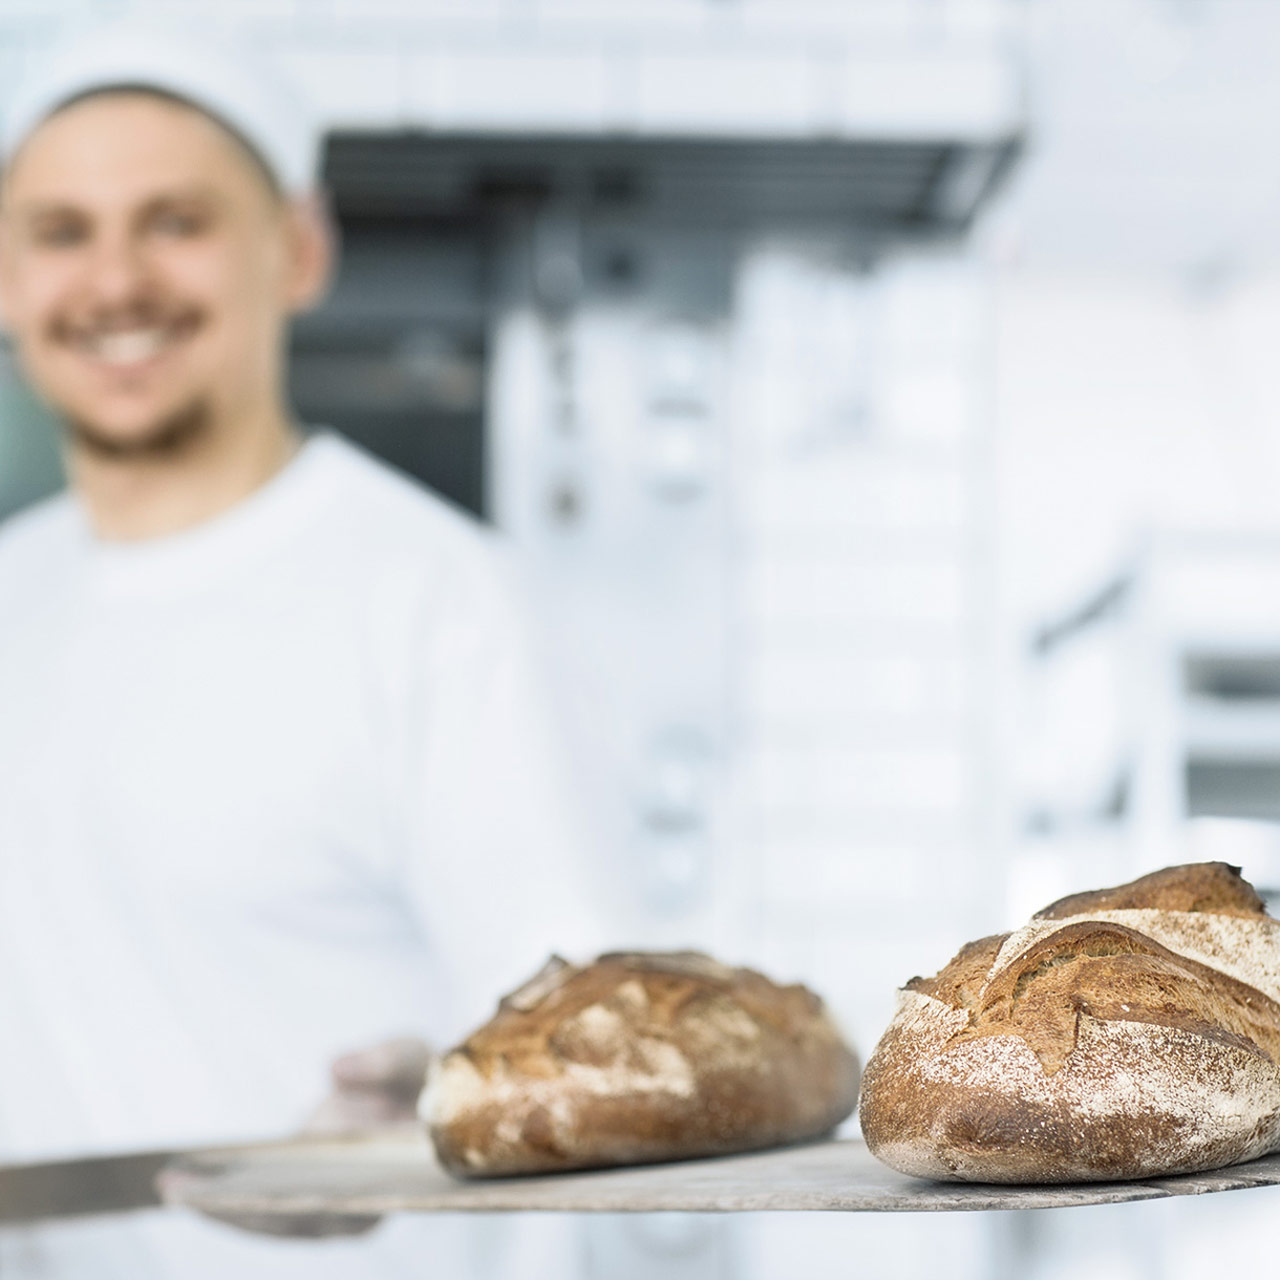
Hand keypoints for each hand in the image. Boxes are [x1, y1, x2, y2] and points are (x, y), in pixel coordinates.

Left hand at [163, 1037, 433, 1238]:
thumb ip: (384, 1060)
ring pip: (271, 1222)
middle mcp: (359, 1211)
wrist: (424, 1095)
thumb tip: (336, 1070)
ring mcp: (330, 1212)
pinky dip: (226, 1199)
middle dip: (237, 1210)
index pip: (339, 1207)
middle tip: (182, 1192)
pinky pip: (262, 1209)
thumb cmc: (421, 1078)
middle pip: (292, 1222)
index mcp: (394, 1186)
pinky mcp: (305, 1200)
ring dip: (221, 1208)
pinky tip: (185, 1181)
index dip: (291, 1205)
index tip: (249, 1197)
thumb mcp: (413, 1056)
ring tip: (171, 1185)